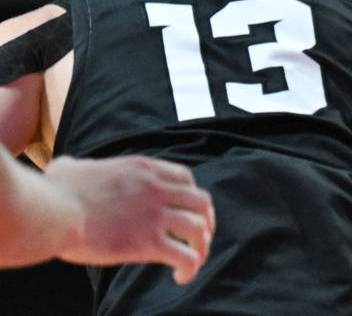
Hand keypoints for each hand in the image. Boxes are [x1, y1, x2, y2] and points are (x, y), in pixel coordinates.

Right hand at [48, 155, 215, 284]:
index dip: (190, 195)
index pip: (185, 178)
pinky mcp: (147, 243)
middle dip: (206, 220)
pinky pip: (184, 256)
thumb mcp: (72, 167)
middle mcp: (157, 189)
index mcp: (143, 169)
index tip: (186, 209)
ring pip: (199, 229)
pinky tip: (182, 277)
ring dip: (202, 246)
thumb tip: (69, 167)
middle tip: (201, 236)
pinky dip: (191, 267)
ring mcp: (155, 216)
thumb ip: (81, 167)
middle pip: (201, 202)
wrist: (52, 212)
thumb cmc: (54, 192)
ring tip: (195, 259)